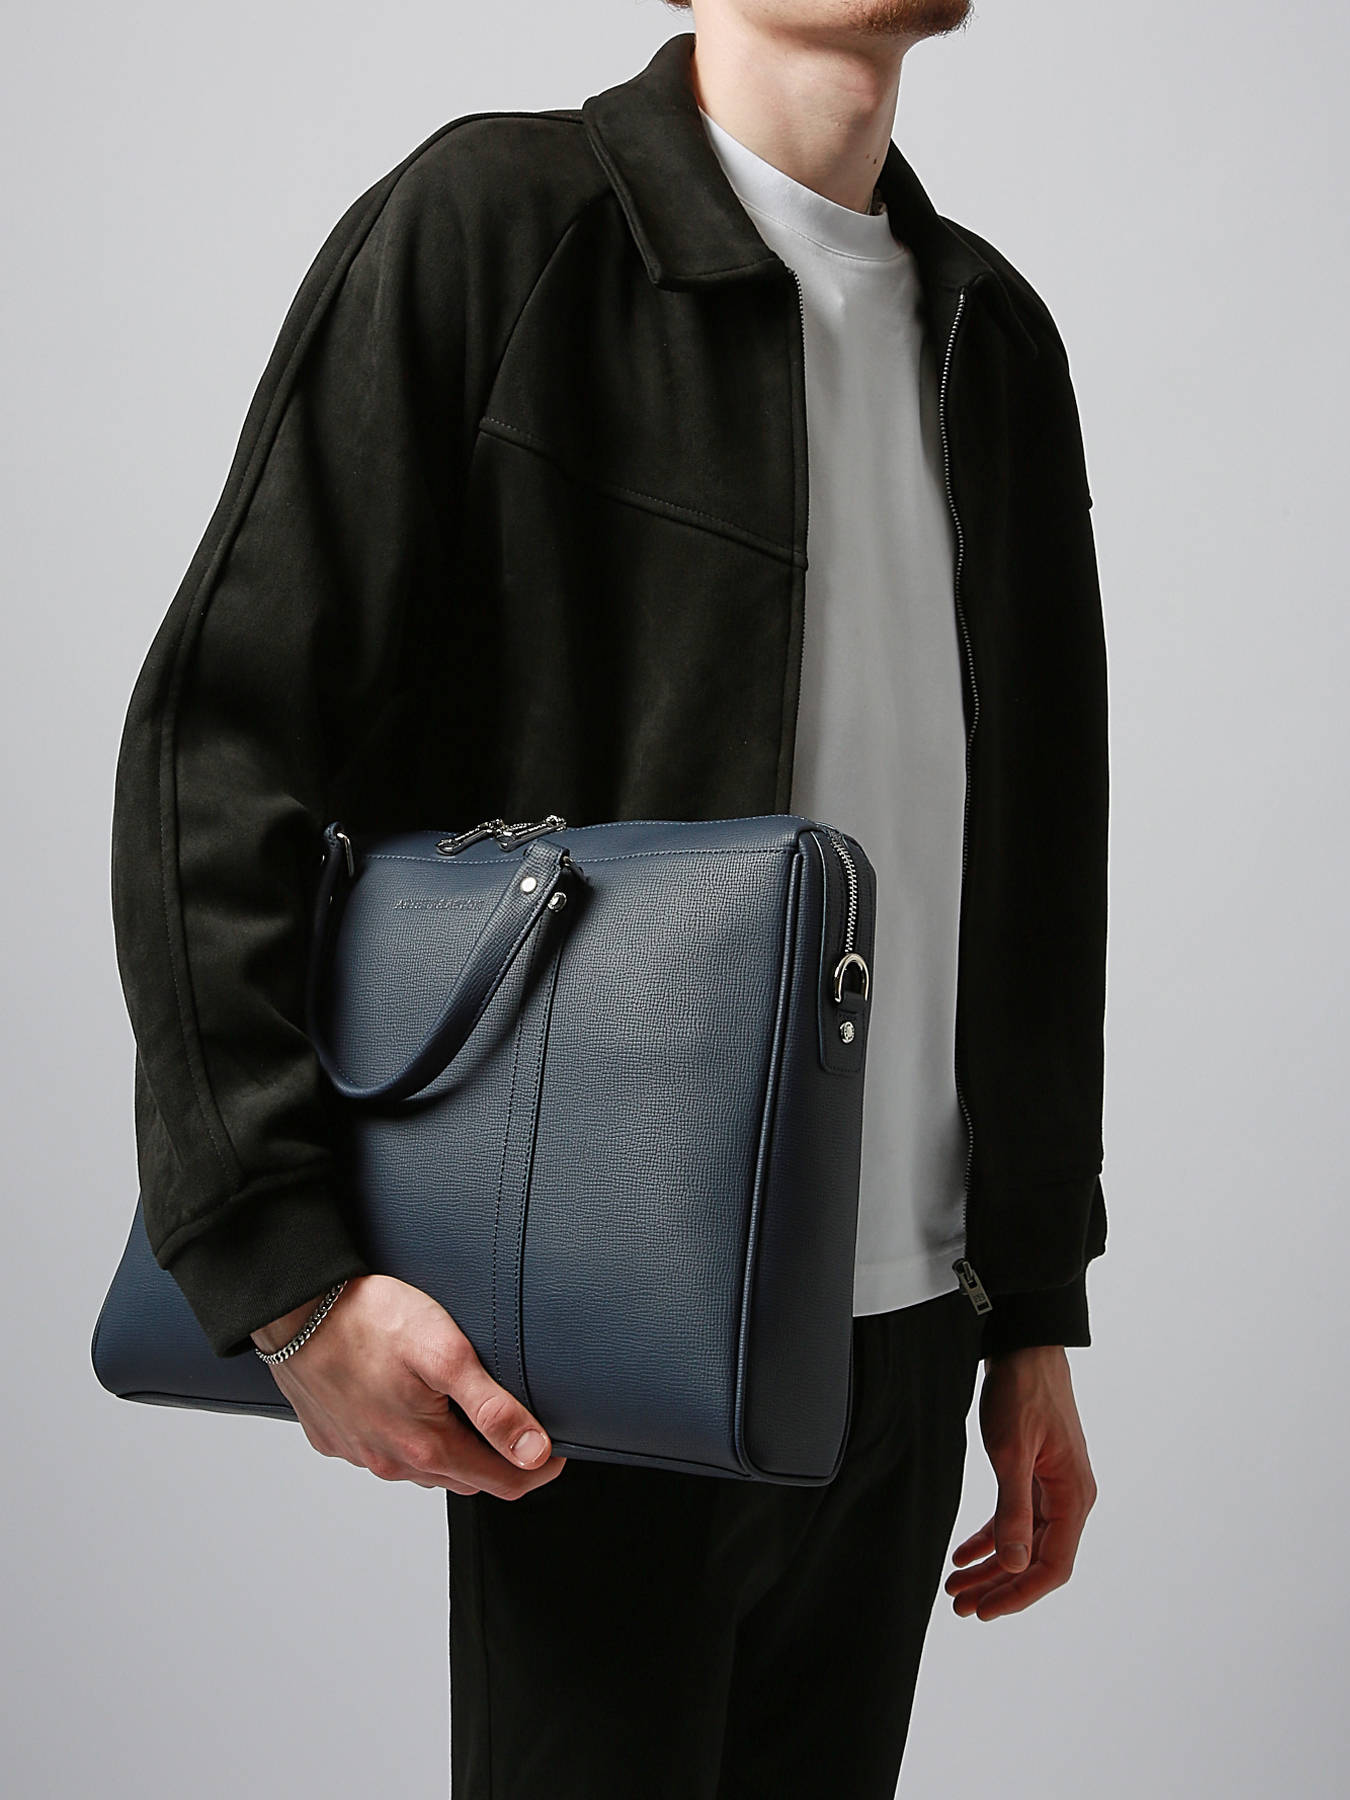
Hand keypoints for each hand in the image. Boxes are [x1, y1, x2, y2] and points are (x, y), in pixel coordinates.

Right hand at [249, 1274, 566, 1498]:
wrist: (295, 1310)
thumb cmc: (370, 1319)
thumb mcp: (447, 1352)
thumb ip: (493, 1407)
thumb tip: (535, 1451)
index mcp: (426, 1448)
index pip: (503, 1483)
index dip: (539, 1469)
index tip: (558, 1448)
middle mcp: (391, 1463)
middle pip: (465, 1477)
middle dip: (497, 1457)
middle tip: (516, 1421)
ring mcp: (360, 1454)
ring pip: (423, 1468)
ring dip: (449, 1448)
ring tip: (463, 1409)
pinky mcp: (335, 1438)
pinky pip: (383, 1451)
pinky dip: (405, 1437)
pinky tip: (407, 1402)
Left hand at [944, 1344, 1096, 1619]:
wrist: (1025, 1349)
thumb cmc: (1023, 1393)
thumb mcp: (1011, 1452)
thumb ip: (1013, 1511)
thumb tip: (1013, 1565)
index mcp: (1074, 1498)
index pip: (1052, 1567)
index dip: (1018, 1595)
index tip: (983, 1611)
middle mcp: (1070, 1499)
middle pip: (1036, 1562)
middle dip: (998, 1588)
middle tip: (960, 1606)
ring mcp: (1054, 1488)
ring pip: (1023, 1544)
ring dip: (991, 1568)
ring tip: (955, 1588)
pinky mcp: (1037, 1475)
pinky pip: (1016, 1519)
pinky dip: (990, 1538)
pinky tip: (962, 1554)